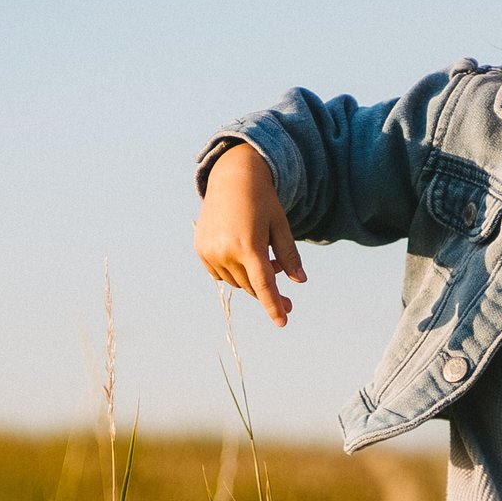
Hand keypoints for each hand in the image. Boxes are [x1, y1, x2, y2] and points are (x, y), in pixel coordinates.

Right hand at [195, 142, 305, 326]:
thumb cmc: (262, 201)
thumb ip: (289, 254)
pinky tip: (242, 252)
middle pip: (251, 285)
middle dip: (268, 291)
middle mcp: (226, 251)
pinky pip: (221, 274)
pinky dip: (234, 271)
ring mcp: (210, 251)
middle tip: (287, 294)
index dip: (274, 306)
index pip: (263, 285)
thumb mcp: (280, 225)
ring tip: (264, 256)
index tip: (283, 322)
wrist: (231, 178)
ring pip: (237, 281)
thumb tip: (300, 281)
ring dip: (251, 278)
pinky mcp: (201, 250)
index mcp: (249, 245)